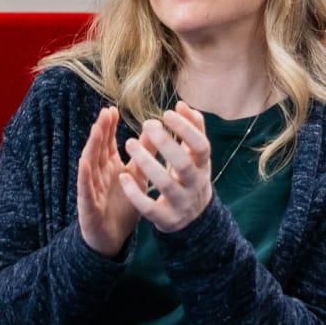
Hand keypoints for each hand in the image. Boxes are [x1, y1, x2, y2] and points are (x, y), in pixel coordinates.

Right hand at [77, 108, 140, 255]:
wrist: (112, 237)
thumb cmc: (122, 205)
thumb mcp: (136, 177)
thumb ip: (143, 155)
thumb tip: (154, 131)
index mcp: (109, 167)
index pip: (107, 143)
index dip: (108, 127)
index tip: (112, 110)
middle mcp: (98, 174)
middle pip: (98, 149)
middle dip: (101, 131)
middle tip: (105, 113)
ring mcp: (91, 188)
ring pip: (89, 164)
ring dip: (91, 147)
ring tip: (96, 130)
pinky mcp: (88, 205)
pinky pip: (85, 189)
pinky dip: (84, 175)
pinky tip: (84, 162)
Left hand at [118, 102, 212, 232]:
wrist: (194, 218)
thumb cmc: (191, 175)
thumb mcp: (196, 155)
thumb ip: (192, 129)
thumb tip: (181, 105)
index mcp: (203, 166)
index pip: (201, 146)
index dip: (187, 130)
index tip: (167, 113)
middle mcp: (195, 185)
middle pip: (183, 165)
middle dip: (165, 144)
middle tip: (147, 124)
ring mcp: (182, 203)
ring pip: (165, 184)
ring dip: (147, 163)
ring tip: (129, 143)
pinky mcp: (166, 219)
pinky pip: (149, 208)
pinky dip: (135, 193)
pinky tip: (123, 176)